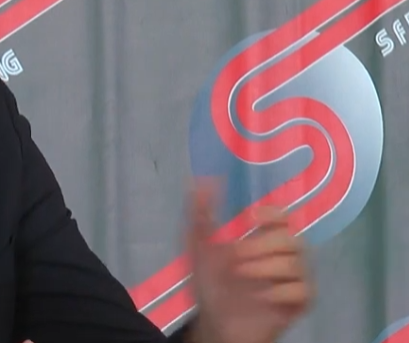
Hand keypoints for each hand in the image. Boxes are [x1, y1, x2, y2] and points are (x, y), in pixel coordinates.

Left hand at [186, 181, 312, 342]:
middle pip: (293, 238)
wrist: (213, 323)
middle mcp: (283, 256)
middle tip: (235, 256)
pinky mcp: (298, 303)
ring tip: (240, 274)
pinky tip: (260, 296)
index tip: (252, 216)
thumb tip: (201, 180)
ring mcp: (293, 279)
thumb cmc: (211, 284)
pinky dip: (281, 290)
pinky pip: (304, 290)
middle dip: (262, 244)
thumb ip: (200, 215)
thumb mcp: (198, 248)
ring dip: (266, 266)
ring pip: (298, 263)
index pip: (283, 217)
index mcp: (263, 240)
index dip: (273, 213)